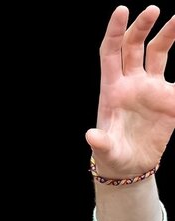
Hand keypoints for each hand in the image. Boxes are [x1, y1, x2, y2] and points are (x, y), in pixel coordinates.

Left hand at [86, 5, 174, 178]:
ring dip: (168, 34)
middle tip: (153, 9)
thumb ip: (100, 143)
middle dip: (142, 26)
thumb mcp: (105, 151)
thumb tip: (91, 137)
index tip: (122, 10)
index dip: (115, 31)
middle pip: (134, 46)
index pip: (111, 53)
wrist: (131, 166)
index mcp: (111, 90)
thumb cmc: (113, 157)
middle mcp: (130, 83)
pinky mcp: (168, 98)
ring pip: (158, 53)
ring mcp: (150, 88)